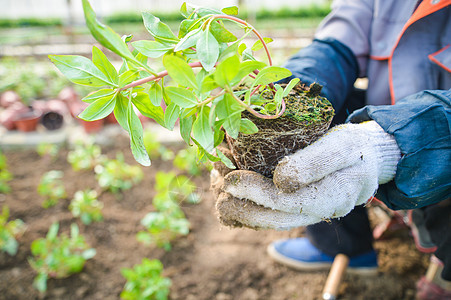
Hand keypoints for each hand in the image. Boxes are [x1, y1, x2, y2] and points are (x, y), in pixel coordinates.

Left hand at [214, 121, 400, 229]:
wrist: (370, 159)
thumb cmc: (356, 148)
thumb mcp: (342, 146)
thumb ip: (315, 163)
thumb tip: (280, 180)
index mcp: (332, 198)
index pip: (287, 202)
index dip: (255, 193)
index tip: (230, 180)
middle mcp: (318, 212)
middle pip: (274, 218)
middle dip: (242, 208)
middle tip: (218, 192)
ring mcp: (309, 213)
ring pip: (272, 220)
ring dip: (243, 211)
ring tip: (219, 195)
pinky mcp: (302, 208)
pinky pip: (274, 214)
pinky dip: (250, 207)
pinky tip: (232, 197)